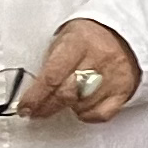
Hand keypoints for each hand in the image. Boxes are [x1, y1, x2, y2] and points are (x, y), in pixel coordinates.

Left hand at [22, 18, 140, 123]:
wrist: (123, 33)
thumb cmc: (88, 37)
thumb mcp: (65, 38)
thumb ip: (50, 62)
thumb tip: (32, 89)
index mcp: (78, 42)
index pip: (52, 76)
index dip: (35, 96)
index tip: (25, 107)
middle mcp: (98, 59)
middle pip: (66, 94)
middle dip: (46, 106)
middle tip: (36, 111)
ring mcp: (113, 76)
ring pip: (82, 106)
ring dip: (67, 107)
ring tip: (63, 99)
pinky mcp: (123, 90)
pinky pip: (101, 114)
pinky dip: (87, 115)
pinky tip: (81, 107)